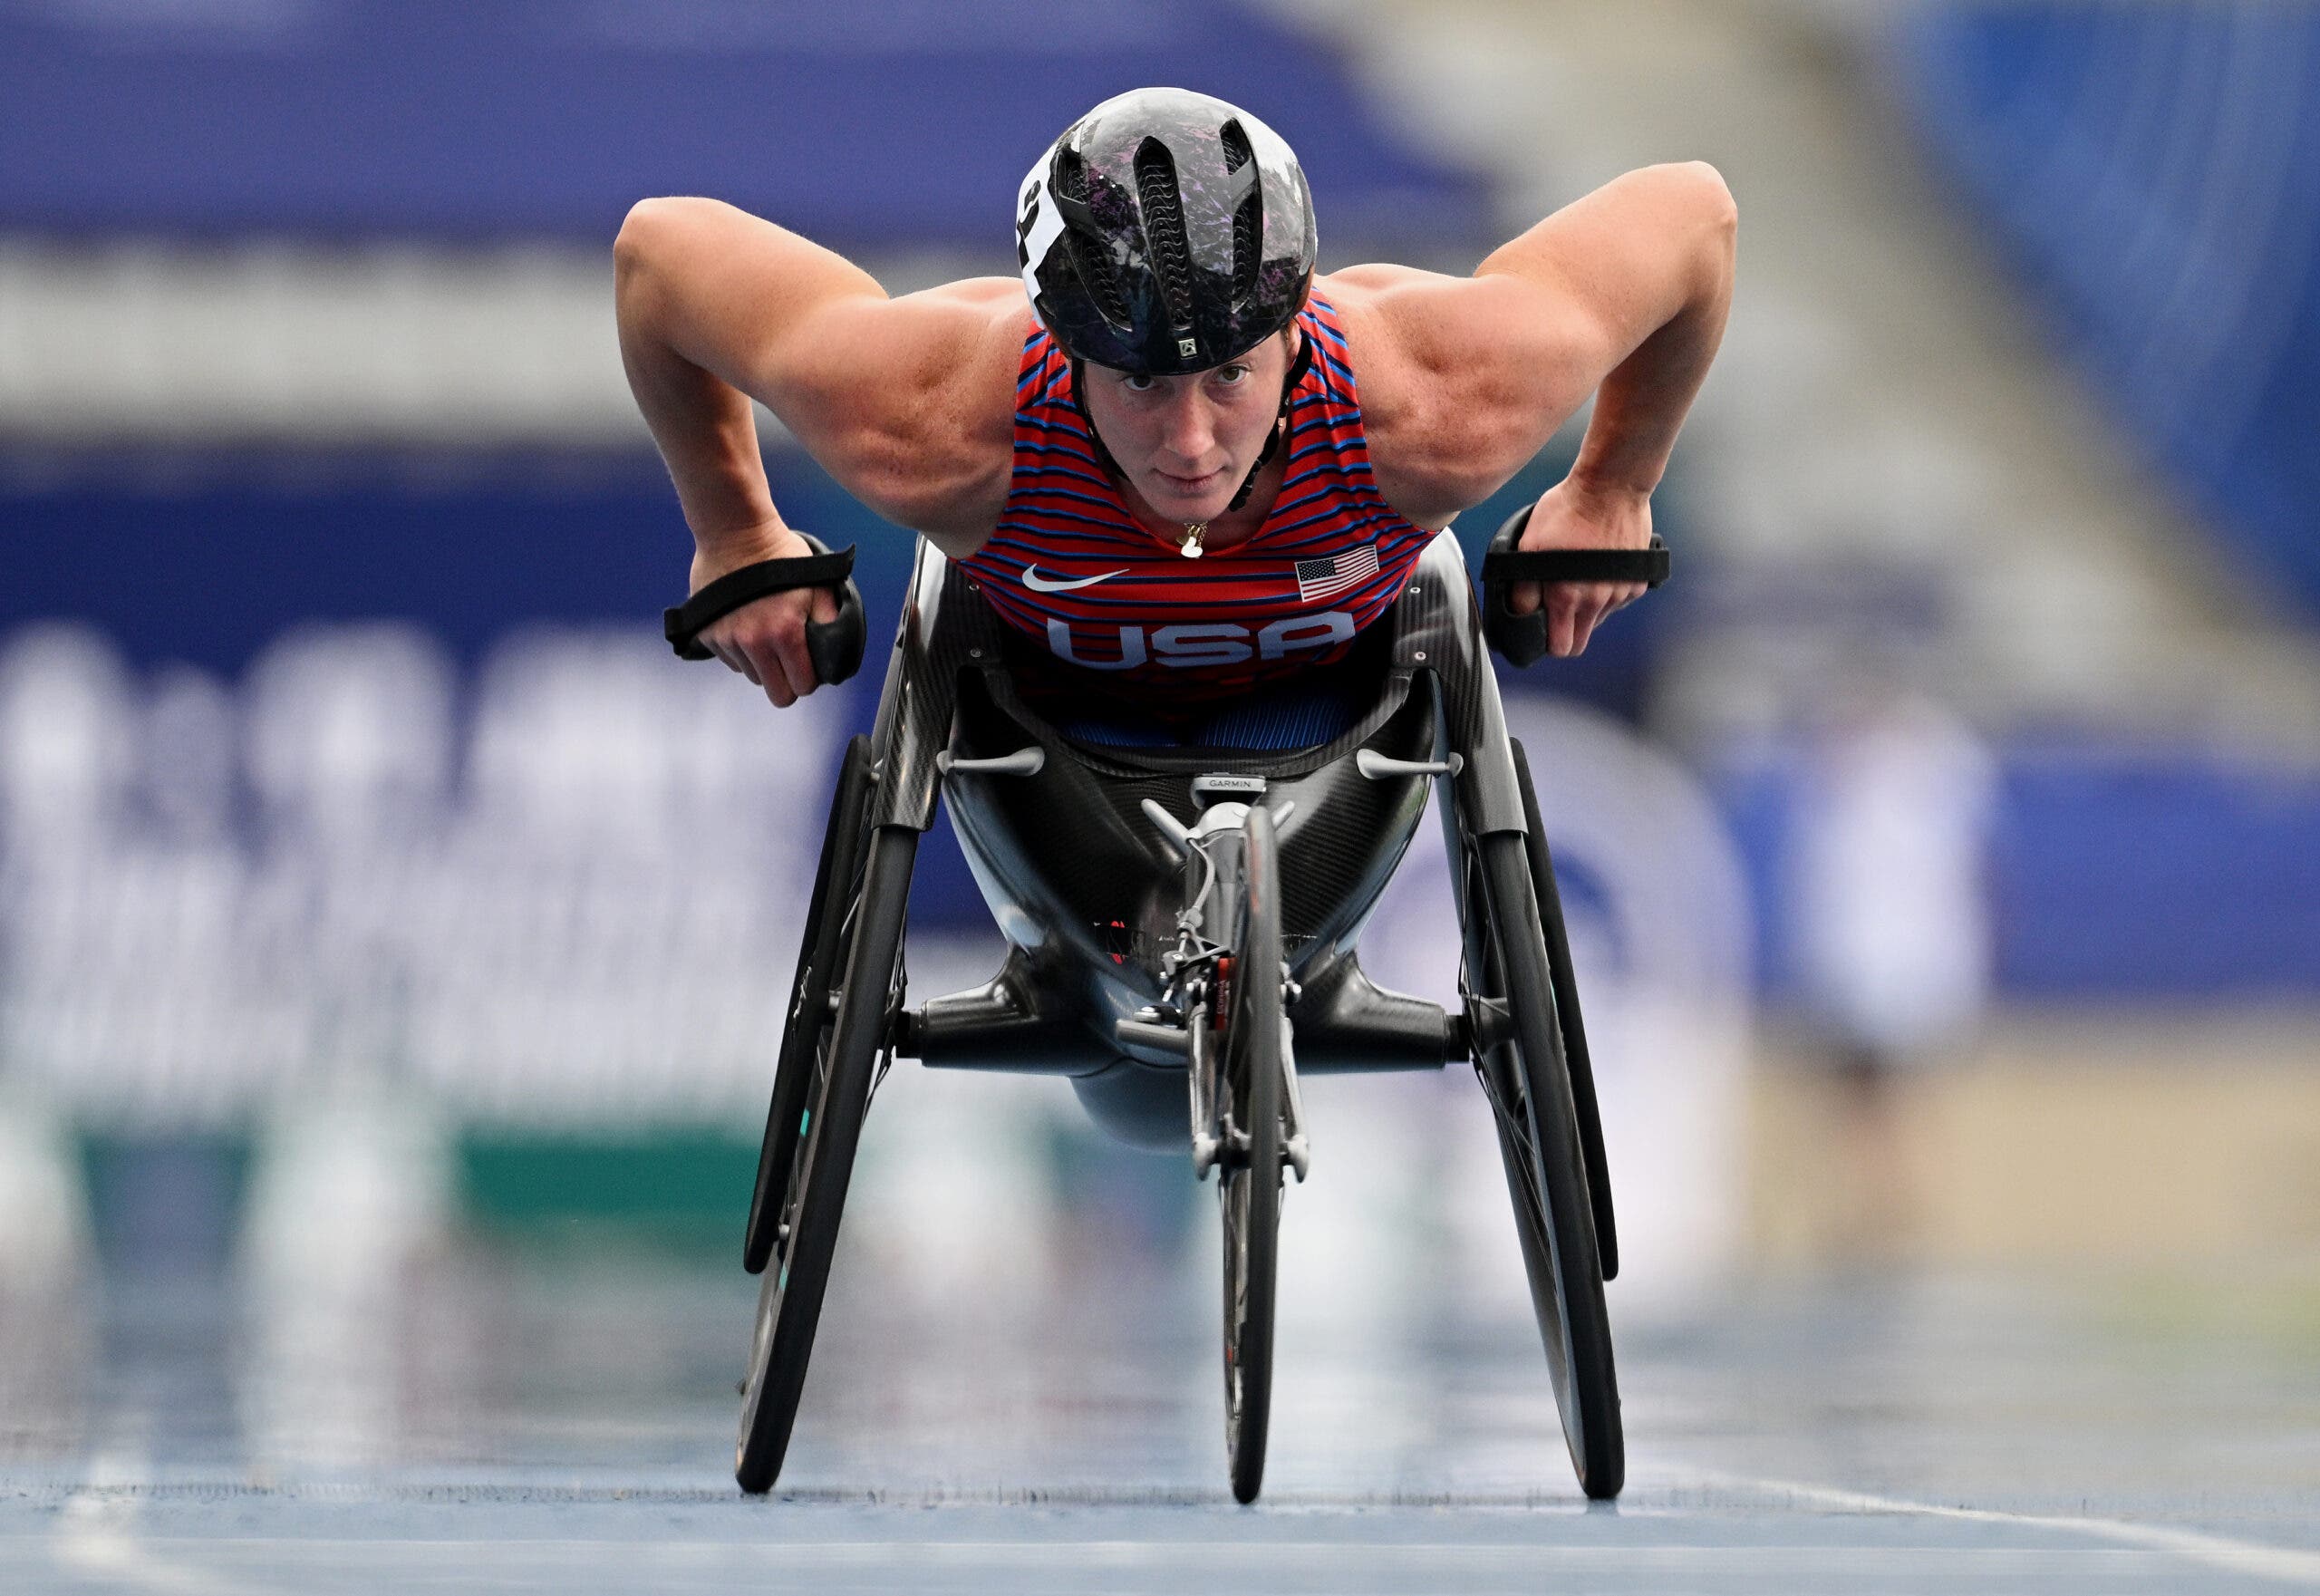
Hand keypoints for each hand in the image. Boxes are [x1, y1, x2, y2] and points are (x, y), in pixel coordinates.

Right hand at [689, 526, 843, 707]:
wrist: (736, 531)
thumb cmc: (780, 555)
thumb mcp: (819, 586)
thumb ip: (830, 624)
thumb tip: (834, 658)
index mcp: (785, 633)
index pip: (802, 686)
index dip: (810, 679)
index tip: (809, 666)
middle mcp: (754, 641)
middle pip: (776, 693)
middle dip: (788, 682)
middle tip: (790, 661)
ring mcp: (728, 638)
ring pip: (752, 676)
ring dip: (763, 664)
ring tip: (767, 634)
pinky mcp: (708, 633)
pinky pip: (730, 660)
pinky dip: (741, 652)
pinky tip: (748, 625)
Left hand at [1504, 477, 1652, 656]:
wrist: (1611, 486)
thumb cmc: (1569, 509)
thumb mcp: (1529, 544)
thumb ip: (1522, 587)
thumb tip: (1519, 613)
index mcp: (1567, 596)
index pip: (1560, 647)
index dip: (1548, 644)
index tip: (1543, 632)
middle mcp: (1597, 601)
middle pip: (1581, 640)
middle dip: (1567, 632)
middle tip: (1557, 607)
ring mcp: (1620, 592)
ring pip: (1599, 619)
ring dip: (1587, 608)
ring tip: (1577, 575)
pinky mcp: (1637, 581)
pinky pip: (1618, 600)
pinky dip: (1607, 591)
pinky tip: (1598, 567)